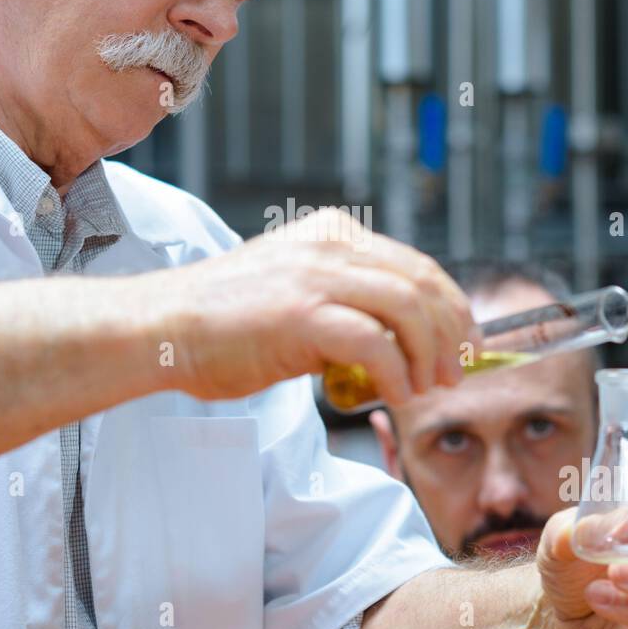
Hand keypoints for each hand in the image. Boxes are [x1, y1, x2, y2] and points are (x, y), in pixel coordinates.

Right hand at [143, 207, 480, 402]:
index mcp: (332, 235)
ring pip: (408, 308)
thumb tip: (393, 342)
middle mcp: (330, 247)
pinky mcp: (301, 314)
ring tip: (431, 387)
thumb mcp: (293, 293)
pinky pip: (375, 343)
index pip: (414, 264)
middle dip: (452, 331)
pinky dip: (396, 372)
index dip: (451, 305)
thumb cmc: (222, 323)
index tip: (464, 342)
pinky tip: (396, 393)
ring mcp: (315, 277)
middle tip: (457, 371)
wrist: (163, 329)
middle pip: (421, 282)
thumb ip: (342, 302)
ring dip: (430, 353)